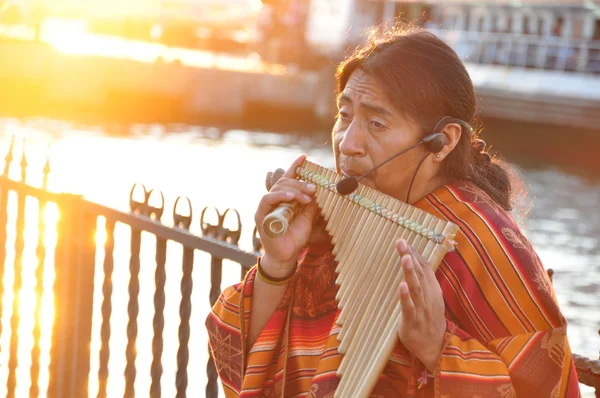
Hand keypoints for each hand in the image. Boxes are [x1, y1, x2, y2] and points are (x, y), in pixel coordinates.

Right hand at [254, 154, 319, 275]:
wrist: (286, 256)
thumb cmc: (295, 237)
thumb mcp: (308, 218)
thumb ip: (312, 204)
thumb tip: (321, 190)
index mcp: (284, 198)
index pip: (289, 178)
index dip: (295, 167)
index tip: (305, 157)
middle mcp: (274, 200)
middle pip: (285, 181)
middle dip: (301, 182)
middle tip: (314, 189)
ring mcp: (266, 206)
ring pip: (278, 187)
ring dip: (294, 189)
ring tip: (307, 196)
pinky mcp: (260, 215)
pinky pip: (268, 199)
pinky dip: (280, 195)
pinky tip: (291, 197)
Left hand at [396, 239, 445, 371]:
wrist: (435, 348)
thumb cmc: (429, 319)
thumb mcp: (429, 297)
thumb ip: (422, 280)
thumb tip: (413, 260)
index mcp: (432, 290)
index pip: (424, 268)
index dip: (415, 254)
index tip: (404, 240)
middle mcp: (428, 297)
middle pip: (419, 274)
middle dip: (410, 257)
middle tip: (401, 242)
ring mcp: (421, 309)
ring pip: (416, 288)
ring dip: (410, 272)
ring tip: (404, 258)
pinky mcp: (412, 322)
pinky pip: (409, 308)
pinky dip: (405, 297)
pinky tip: (401, 286)